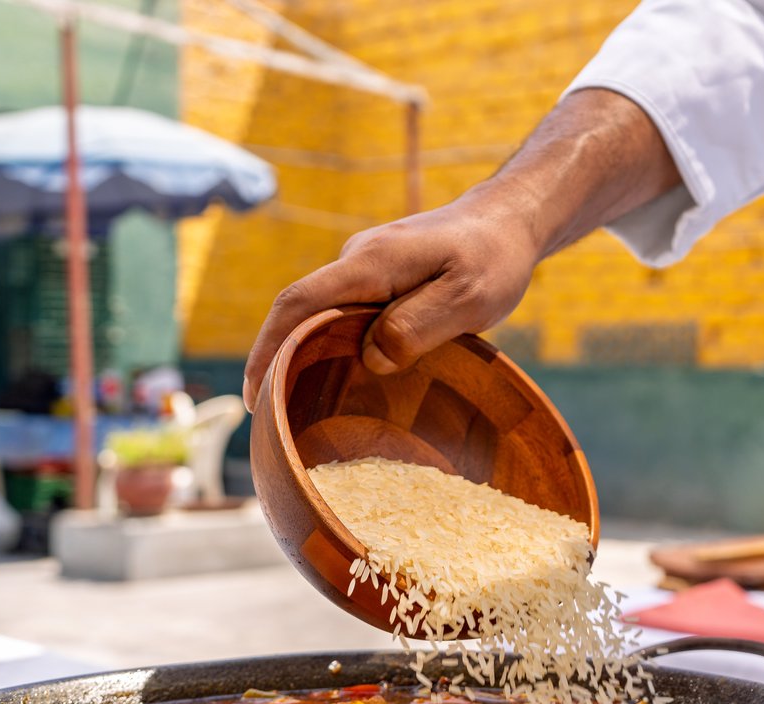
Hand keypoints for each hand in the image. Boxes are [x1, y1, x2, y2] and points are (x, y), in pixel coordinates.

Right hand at [242, 185, 539, 411]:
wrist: (509, 221)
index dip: (268, 349)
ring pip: (328, 317)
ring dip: (311, 357)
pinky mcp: (383, 280)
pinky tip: (347, 382)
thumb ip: (420, 326)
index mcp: (371, 263)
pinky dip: (340, 348)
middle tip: (275, 422)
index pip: (299, 303)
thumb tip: (372, 358)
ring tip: (305, 412)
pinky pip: (351, 316)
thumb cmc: (494, 258)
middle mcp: (358, 261)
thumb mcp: (469, 297)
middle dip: (280, 361)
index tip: (254, 397)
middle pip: (303, 313)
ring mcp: (369, 270)